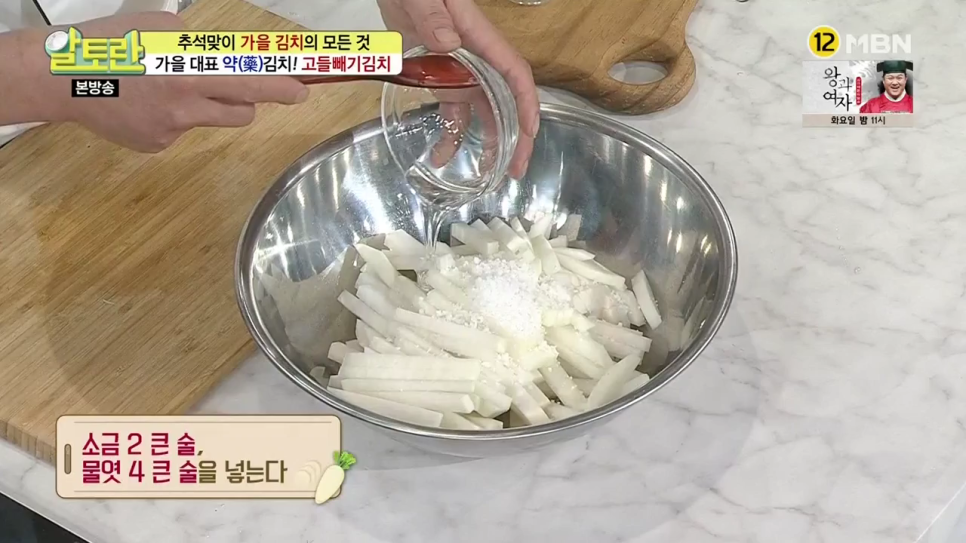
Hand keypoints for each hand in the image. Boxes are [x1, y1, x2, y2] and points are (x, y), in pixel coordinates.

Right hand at [20, 12, 308, 152]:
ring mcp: (172, 132)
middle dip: (245, 100)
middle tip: (231, 86)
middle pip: (242, 113)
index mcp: (190, 74)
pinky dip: (170, 118)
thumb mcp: (158, 29)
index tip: (302, 92)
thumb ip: (195, 44)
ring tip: (171, 89)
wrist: (61, 80)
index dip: (281, 89)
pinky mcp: (156, 145)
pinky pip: (180, 131)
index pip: (251, 84)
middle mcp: (187, 108)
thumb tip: (222, 51)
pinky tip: (143, 104)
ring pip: (211, 121)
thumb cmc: (108, 45)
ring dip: (207, 107)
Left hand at [377, 0, 538, 178]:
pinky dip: (449, 135)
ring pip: (482, 112)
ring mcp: (460, 71)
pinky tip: (440, 157)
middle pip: (505, 100)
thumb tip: (449, 44)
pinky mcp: (440, 78)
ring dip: (489, 142)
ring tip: (490, 174)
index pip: (514, 73)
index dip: (526, 103)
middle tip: (516, 168)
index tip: (529, 131)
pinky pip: (451, 111)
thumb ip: (434, 16)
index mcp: (480, 38)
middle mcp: (476, 59)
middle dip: (515, 136)